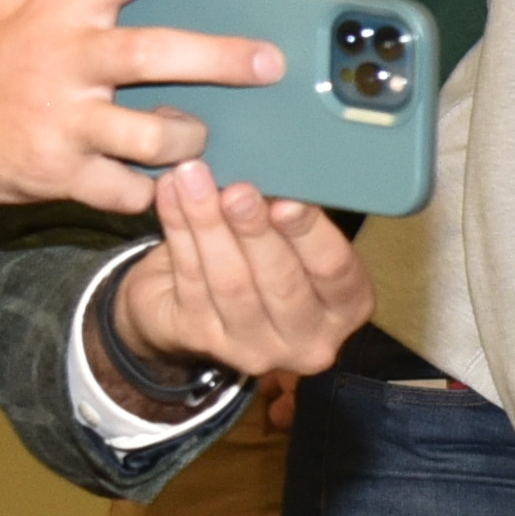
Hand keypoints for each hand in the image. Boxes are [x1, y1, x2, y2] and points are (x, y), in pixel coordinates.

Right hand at [0, 0, 277, 213]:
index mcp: (62, 2)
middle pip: (158, 53)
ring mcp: (61, 120)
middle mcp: (65, 57)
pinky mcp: (56, 173)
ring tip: (196, 133)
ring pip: (152, 136)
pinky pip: (127, 191)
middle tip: (268, 64)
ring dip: (189, 137)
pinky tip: (158, 180)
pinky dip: (152, 190)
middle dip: (224, 59)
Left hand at [104, 170, 370, 384]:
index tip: (287, 201)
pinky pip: (189, 278)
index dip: (309, 235)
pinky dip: (178, 230)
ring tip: (193, 179)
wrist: (201, 305)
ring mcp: (250, 346)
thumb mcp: (294, 241)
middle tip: (237, 191)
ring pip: (228, 281)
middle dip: (255, 231)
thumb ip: (291, 215)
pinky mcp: (199, 337)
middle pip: (281, 283)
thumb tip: (273, 169)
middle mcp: (305, 337)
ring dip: (208, 224)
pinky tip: (170, 195)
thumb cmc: (263, 259)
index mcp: (344, 307)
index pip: (334, 271)